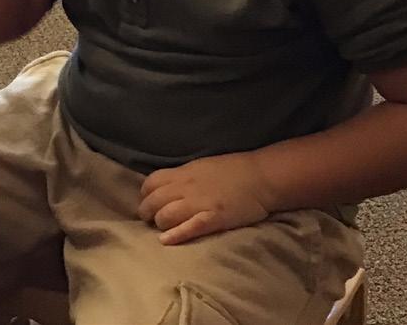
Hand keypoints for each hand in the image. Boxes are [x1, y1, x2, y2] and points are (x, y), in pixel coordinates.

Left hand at [137, 153, 272, 244]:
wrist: (261, 176)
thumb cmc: (232, 170)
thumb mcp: (200, 167)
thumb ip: (181, 177)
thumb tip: (164, 188)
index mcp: (183, 173)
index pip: (150, 184)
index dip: (145, 196)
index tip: (148, 203)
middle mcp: (186, 187)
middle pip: (153, 202)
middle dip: (147, 213)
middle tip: (151, 220)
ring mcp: (200, 203)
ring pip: (166, 216)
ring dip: (161, 224)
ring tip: (162, 230)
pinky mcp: (214, 218)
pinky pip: (189, 227)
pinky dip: (175, 235)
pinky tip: (166, 240)